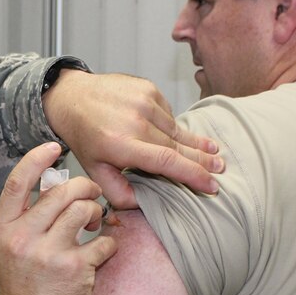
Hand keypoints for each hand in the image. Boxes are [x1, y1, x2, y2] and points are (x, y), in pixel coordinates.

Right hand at [0, 142, 116, 294]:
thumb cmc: (23, 284)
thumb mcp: (12, 246)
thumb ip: (28, 216)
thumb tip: (54, 181)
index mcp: (3, 229)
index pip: (17, 182)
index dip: (37, 159)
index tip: (54, 147)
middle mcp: (23, 238)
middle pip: (61, 192)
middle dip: (84, 188)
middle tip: (90, 197)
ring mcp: (49, 253)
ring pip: (85, 210)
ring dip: (97, 213)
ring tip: (95, 225)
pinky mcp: (75, 269)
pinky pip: (104, 241)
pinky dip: (108, 244)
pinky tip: (100, 253)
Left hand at [42, 68, 223, 204]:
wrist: (73, 97)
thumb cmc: (85, 136)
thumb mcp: (94, 170)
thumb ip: (117, 192)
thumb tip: (142, 205)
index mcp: (122, 144)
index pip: (167, 161)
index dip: (193, 175)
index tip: (211, 185)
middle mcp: (135, 121)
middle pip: (179, 145)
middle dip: (203, 159)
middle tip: (222, 169)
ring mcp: (144, 101)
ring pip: (175, 129)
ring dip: (193, 143)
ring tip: (212, 152)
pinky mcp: (148, 89)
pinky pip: (168, 113)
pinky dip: (170, 125)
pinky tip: (169, 133)